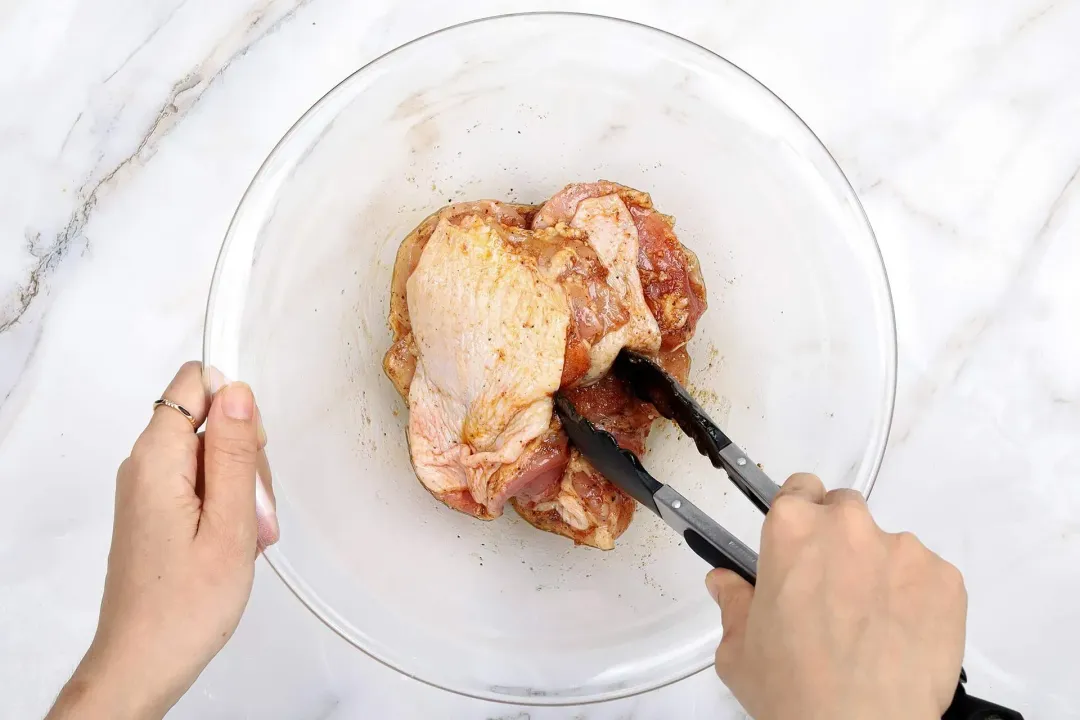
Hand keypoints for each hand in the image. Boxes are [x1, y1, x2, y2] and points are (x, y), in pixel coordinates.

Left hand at [48, 362, 276, 719]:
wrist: (144, 661)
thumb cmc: (181, 608)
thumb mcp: (230, 526)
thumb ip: (238, 454)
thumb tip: (241, 394)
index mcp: (158, 459)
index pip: (195, 382)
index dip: (236, 395)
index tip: (259, 421)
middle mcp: (145, 465)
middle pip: (212, 417)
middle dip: (248, 454)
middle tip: (253, 508)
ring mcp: (150, 487)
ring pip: (213, 452)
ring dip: (243, 486)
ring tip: (243, 535)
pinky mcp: (158, 507)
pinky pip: (203, 480)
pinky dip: (229, 503)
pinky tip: (233, 540)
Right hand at [707, 473, 966, 719]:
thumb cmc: (796, 690)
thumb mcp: (739, 650)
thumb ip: (732, 603)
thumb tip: (725, 582)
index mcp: (792, 529)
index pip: (798, 489)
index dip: (798, 516)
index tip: (798, 542)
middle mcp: (849, 525)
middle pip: (844, 511)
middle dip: (838, 541)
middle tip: (831, 590)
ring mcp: (903, 549)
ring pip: (888, 546)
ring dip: (878, 572)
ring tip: (870, 626)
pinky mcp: (945, 579)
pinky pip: (927, 577)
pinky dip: (916, 599)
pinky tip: (900, 637)